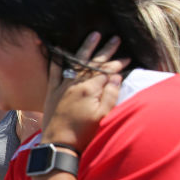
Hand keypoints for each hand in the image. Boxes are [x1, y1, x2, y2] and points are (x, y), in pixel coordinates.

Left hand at [41, 33, 128, 152]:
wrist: (59, 144)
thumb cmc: (84, 132)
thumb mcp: (103, 115)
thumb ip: (110, 95)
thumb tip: (116, 77)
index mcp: (90, 89)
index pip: (106, 71)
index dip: (118, 63)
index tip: (127, 58)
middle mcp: (75, 84)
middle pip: (93, 62)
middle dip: (106, 49)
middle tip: (115, 38)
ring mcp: (62, 86)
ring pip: (75, 61)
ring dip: (85, 47)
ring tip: (93, 35)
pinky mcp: (52, 91)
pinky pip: (53, 70)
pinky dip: (55, 58)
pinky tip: (58, 48)